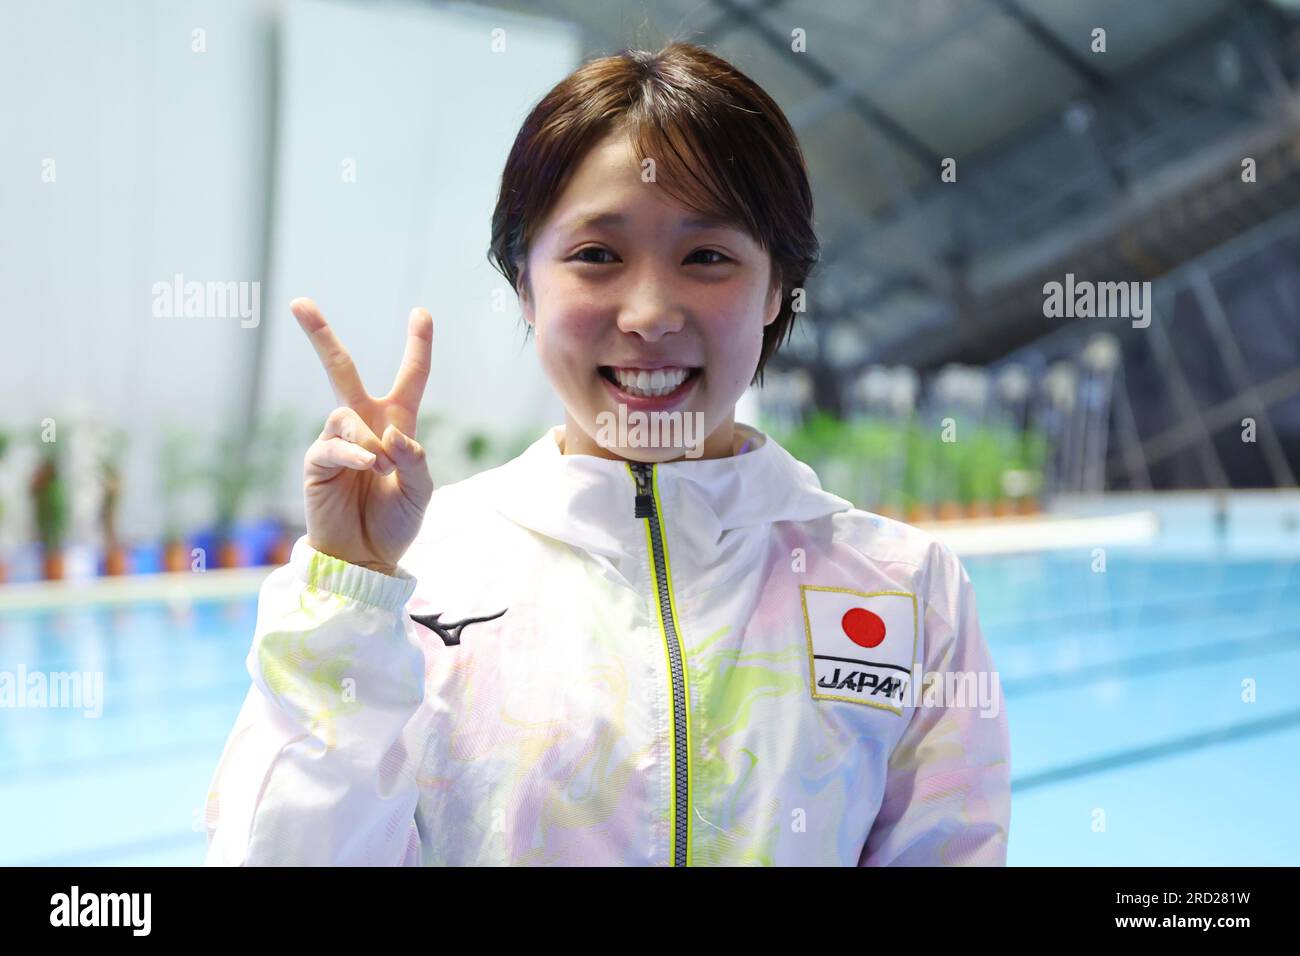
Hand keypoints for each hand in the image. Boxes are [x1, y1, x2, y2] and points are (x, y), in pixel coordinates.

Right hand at [293, 297, 433, 573]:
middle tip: (299, 303)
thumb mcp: (421, 493)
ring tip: (381, 468)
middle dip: (320, 336)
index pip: (410, 378)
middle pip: (341, 370)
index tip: (422, 313)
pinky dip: (354, 454)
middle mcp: (363, 426)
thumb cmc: (395, 523)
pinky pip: (333, 445)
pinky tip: (368, 465)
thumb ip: (415, 460)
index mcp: (396, 426)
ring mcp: (337, 442)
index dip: (417, 346)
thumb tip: (391, 435)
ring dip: (370, 441)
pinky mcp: (316, 462)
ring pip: (346, 414)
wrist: (366, 558)